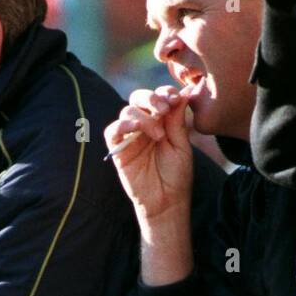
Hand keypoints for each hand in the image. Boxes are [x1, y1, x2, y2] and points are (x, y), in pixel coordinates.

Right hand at [104, 85, 193, 233]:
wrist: (166, 202)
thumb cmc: (176, 175)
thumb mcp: (181, 145)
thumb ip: (177, 120)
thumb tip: (182, 93)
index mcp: (161, 121)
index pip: (158, 97)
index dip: (165, 93)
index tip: (176, 98)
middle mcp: (143, 126)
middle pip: (138, 98)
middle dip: (151, 98)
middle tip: (164, 109)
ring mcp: (130, 137)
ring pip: (127, 111)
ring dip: (143, 117)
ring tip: (158, 134)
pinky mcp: (118, 150)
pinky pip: (112, 130)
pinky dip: (122, 125)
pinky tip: (135, 128)